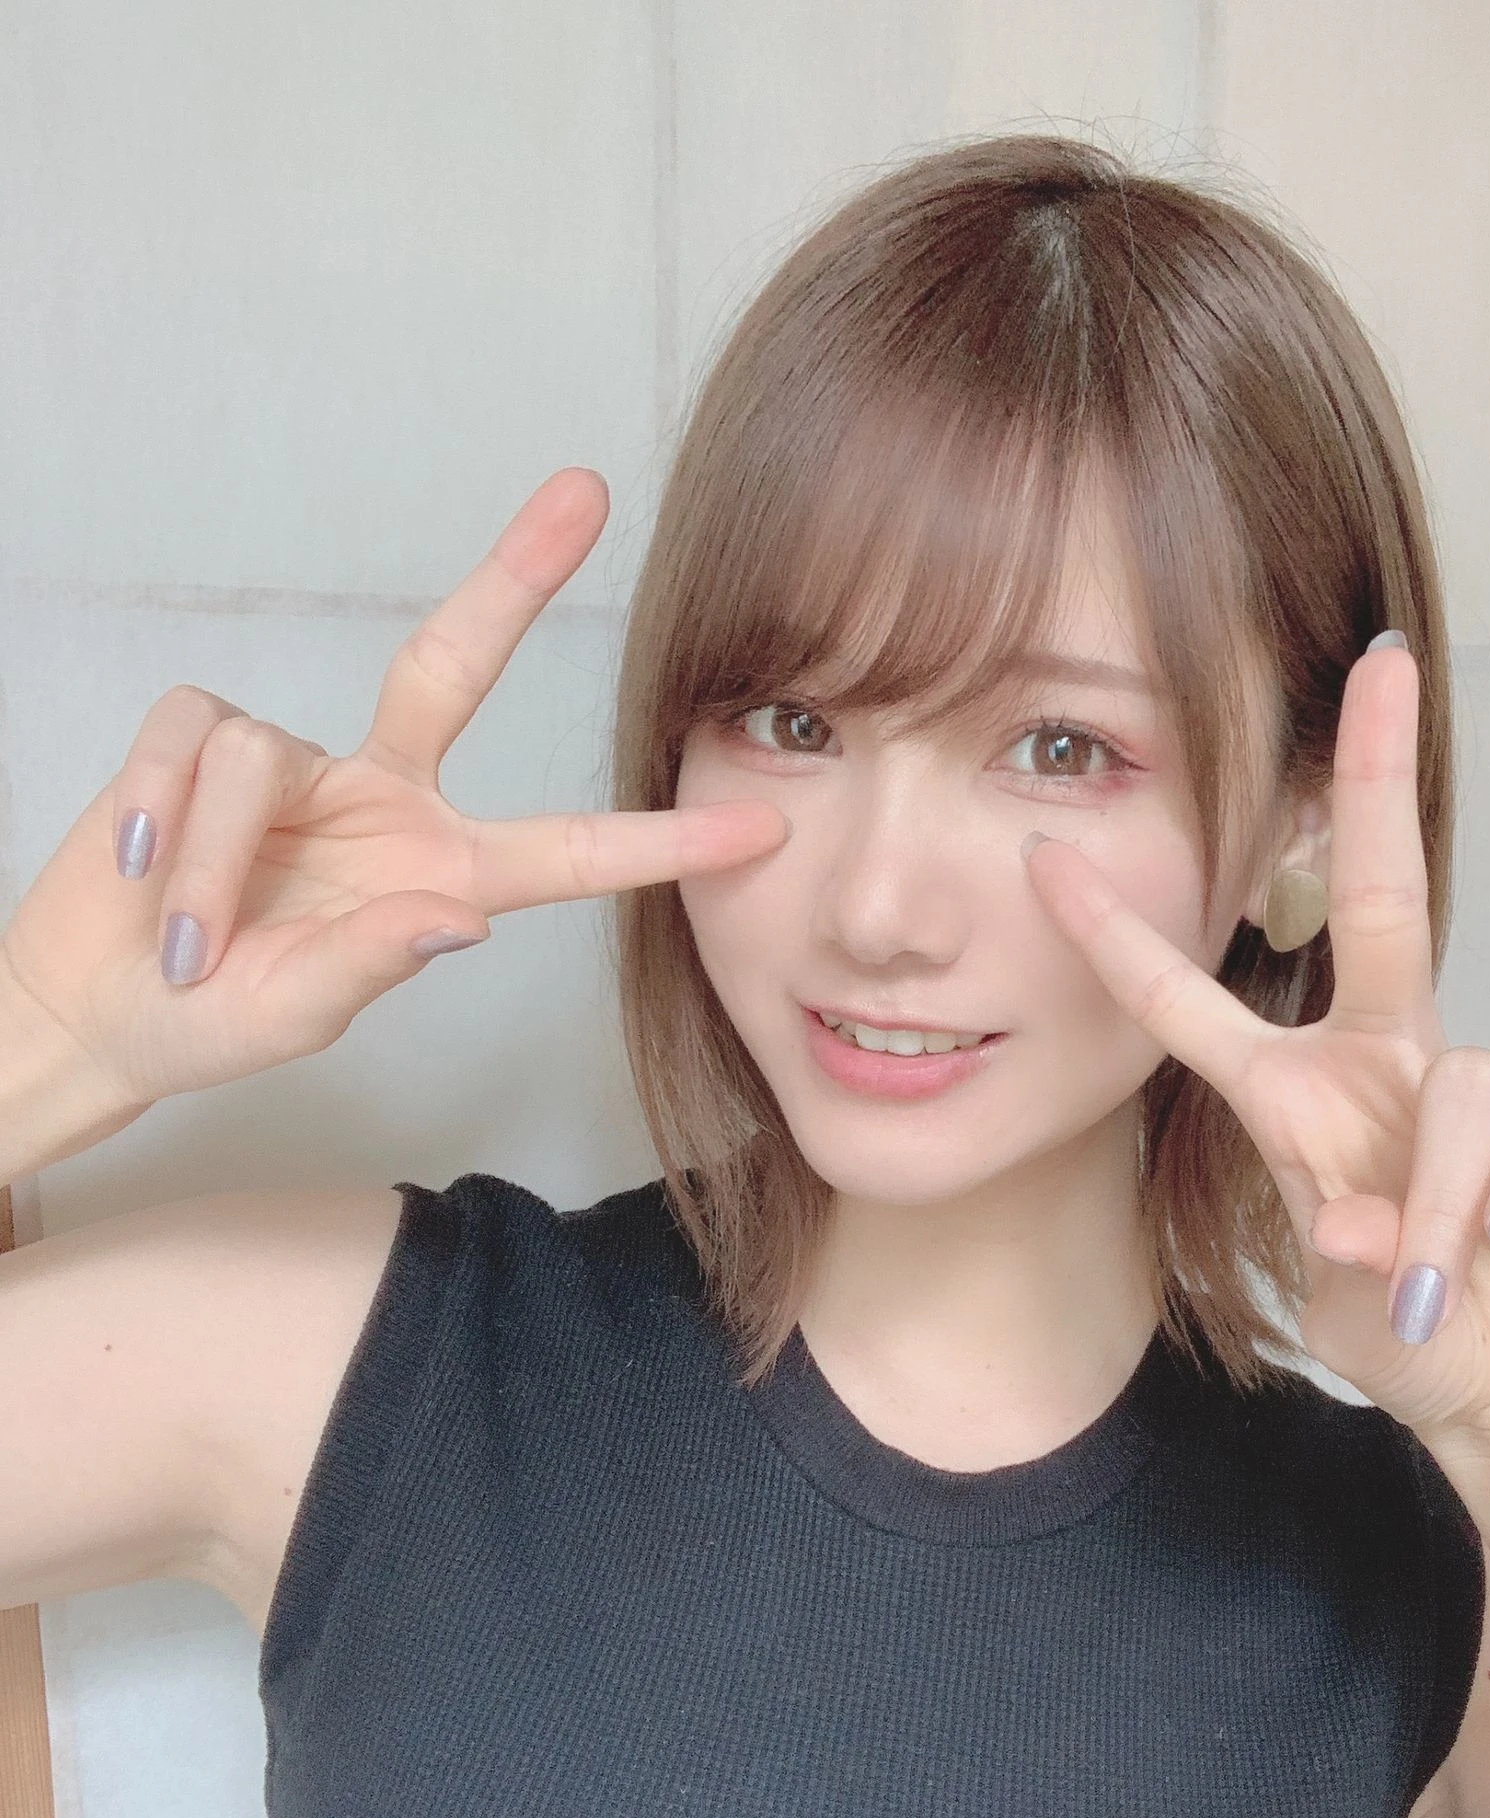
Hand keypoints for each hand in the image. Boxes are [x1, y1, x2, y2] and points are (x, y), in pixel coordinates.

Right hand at [0, 468, 786, 1115]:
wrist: (98, 1008)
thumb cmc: (210, 1024)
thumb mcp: (294, 1014)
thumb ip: (371, 966)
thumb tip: (456, 917)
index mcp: (440, 872)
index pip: (567, 850)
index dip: (659, 841)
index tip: (760, 826)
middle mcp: (383, 797)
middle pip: (454, 663)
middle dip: (516, 574)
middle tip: (585, 490)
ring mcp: (294, 763)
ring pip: (266, 760)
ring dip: (217, 864)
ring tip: (189, 946)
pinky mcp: (199, 736)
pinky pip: (194, 740)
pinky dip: (163, 814)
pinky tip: (141, 868)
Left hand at [1024, 640, 1489, 1454]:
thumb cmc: (1401, 1325)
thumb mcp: (1337, 1302)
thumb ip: (1333, 1259)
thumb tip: (1355, 1222)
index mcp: (1300, 1091)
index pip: (1194, 1001)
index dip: (1119, 937)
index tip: (1045, 857)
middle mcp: (1387, 1061)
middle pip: (1387, 899)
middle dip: (1380, 782)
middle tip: (1383, 672)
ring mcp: (1482, 1087)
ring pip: (1460, 1084)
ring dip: (1434, 1199)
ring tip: (1418, 1288)